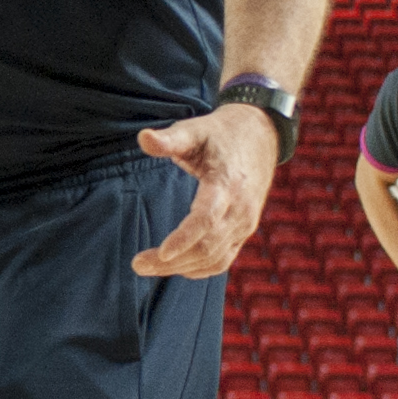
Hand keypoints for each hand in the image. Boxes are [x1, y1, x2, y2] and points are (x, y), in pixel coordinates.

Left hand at [133, 104, 280, 277]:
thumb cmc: (219, 134)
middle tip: (137, 264)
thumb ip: (169, 139)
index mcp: (227, 184)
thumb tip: (143, 137)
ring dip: (181, 268)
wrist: (260, 136)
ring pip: (215, 258)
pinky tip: (176, 268)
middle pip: (207, 246)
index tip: (161, 253)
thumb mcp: (194, 130)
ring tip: (146, 267)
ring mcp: (245, 223)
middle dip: (172, 260)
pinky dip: (200, 268)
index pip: (207, 218)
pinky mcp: (245, 230)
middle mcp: (240, 209)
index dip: (185, 238)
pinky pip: (224, 258)